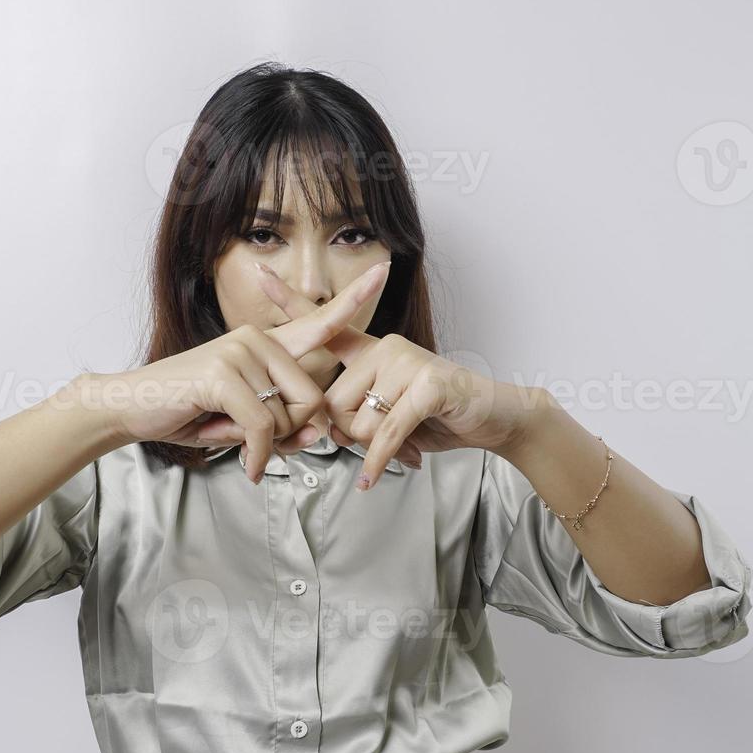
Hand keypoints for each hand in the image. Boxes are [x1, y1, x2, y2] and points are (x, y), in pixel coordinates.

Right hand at [92, 261, 393, 482]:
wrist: (132, 409)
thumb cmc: (189, 413)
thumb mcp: (245, 424)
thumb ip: (288, 427)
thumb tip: (320, 432)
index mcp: (266, 344)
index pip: (319, 321)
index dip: (354, 300)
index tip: (384, 271)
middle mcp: (257, 339)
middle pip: (312, 399)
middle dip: (291, 434)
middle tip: (256, 440)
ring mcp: (240, 352)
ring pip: (288, 417)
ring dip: (266, 446)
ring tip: (232, 436)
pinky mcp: (223, 373)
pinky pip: (262, 428)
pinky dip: (257, 455)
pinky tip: (246, 463)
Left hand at [252, 260, 543, 488]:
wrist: (491, 417)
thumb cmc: (436, 417)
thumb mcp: (386, 414)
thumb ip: (354, 414)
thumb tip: (330, 431)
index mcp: (370, 351)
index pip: (325, 325)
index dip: (290, 301)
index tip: (261, 273)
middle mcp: (384, 348)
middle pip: (334, 405)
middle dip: (351, 437)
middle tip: (384, 439)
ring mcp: (406, 362)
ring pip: (358, 423)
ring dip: (374, 448)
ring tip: (403, 441)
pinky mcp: (426, 385)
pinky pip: (385, 433)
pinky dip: (379, 461)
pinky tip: (371, 478)